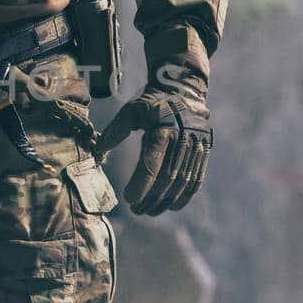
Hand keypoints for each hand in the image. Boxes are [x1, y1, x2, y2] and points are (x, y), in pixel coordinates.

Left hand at [96, 86, 211, 215]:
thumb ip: (116, 131)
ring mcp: (197, 145)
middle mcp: (183, 138)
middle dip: (151, 197)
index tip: (129, 199)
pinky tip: (171, 206)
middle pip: (167, 176)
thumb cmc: (151, 103)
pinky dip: (184, 196)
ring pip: (182, 181)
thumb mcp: (131, 110)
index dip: (141, 183)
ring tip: (149, 211)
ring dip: (165, 201)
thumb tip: (98, 152)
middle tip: (136, 210)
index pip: (153, 162)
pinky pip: (196, 179)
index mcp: (164, 128)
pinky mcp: (204, 151)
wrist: (182, 91)